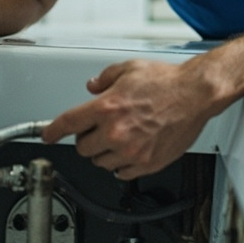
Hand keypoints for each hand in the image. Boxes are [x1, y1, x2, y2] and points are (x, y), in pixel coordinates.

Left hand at [40, 59, 219, 179]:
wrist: (195, 94)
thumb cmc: (167, 82)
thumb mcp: (129, 69)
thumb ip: (105, 79)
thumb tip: (92, 87)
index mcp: (107, 107)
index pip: (67, 124)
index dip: (53, 131)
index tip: (48, 136)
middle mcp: (116, 131)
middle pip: (82, 148)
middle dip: (87, 139)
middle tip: (100, 129)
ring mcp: (131, 150)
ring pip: (101, 162)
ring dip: (104, 152)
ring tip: (120, 137)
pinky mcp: (146, 163)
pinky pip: (122, 173)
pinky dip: (122, 164)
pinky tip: (131, 149)